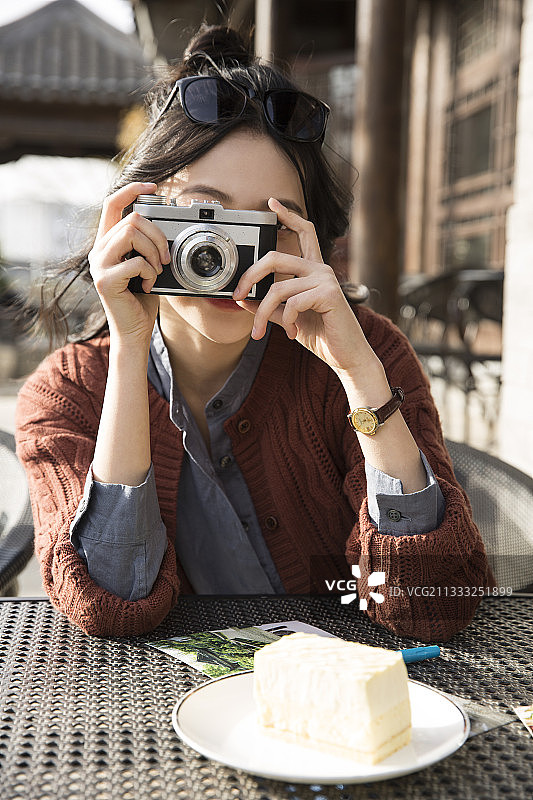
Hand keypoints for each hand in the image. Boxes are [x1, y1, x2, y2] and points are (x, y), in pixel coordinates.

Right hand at [88, 182, 169, 344]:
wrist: (134, 331)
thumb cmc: (142, 299)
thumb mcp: (146, 264)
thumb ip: (146, 244)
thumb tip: (161, 223)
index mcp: (107, 243)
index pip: (112, 203)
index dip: (132, 190)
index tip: (153, 187)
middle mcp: (98, 250)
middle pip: (132, 219)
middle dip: (157, 235)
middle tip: (166, 257)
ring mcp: (98, 265)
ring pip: (131, 234)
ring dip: (154, 251)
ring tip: (157, 270)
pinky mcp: (104, 280)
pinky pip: (135, 261)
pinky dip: (150, 272)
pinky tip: (150, 284)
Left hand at [232, 198, 379, 377]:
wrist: (346, 356)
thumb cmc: (321, 335)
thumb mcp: (288, 318)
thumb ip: (269, 307)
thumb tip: (242, 298)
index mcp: (313, 270)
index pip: (304, 232)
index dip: (288, 216)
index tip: (271, 204)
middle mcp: (320, 269)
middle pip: (275, 256)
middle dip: (250, 276)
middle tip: (237, 295)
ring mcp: (326, 280)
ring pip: (278, 287)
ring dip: (261, 313)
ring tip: (259, 332)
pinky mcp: (329, 294)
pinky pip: (292, 302)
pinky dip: (285, 321)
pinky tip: (291, 333)